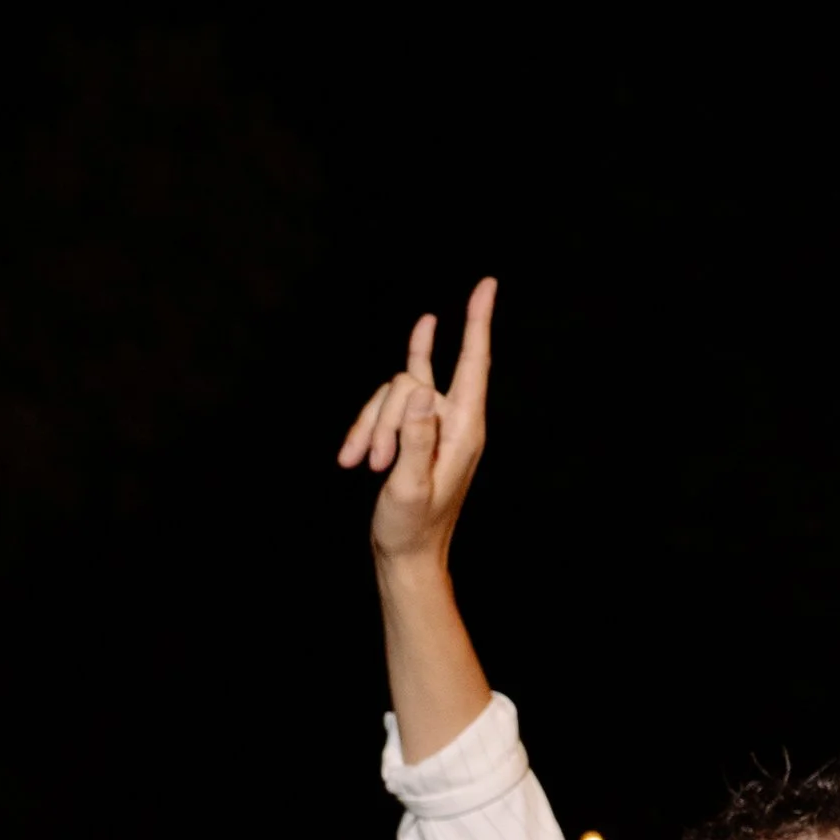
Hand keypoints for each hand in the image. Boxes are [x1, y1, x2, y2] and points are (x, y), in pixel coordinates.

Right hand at [340, 277, 497, 576]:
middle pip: (411, 381)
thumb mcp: (411, 487)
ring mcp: (430, 424)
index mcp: (465, 430)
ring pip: (391, 393)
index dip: (477, 322)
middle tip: (378, 464)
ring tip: (365, 465)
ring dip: (371, 428)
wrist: (407, 556)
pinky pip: (383, 407)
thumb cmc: (413, 528)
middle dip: (384, 418)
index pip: (473, 363)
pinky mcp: (411, 431)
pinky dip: (365, 430)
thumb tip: (420, 391)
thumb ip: (416, 440)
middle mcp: (452, 420)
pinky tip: (352, 456)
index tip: (487, 283)